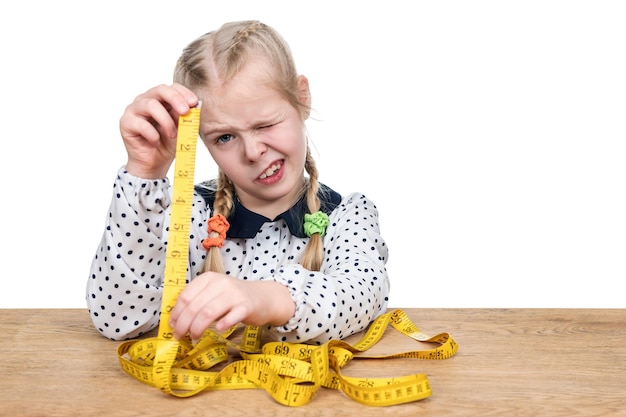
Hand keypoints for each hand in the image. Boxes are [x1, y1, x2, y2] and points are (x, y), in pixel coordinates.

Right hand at [119, 83, 197, 178]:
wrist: (155, 163)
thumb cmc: (167, 144)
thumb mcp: (181, 129)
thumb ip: (184, 117)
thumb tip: (191, 107)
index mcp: (160, 99)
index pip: (171, 88)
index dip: (183, 93)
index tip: (194, 103)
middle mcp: (145, 100)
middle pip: (160, 90)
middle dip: (175, 99)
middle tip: (185, 111)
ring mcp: (134, 110)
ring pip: (150, 105)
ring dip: (166, 121)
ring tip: (172, 135)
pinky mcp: (126, 122)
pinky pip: (141, 124)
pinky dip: (153, 135)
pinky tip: (156, 142)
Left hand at [168, 272, 295, 339]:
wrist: (263, 297)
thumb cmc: (233, 298)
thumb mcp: (213, 294)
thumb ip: (196, 302)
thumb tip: (175, 321)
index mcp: (208, 278)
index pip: (185, 296)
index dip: (176, 314)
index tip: (173, 326)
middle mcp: (221, 283)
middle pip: (195, 306)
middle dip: (183, 324)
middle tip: (180, 336)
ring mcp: (234, 294)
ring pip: (208, 312)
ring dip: (197, 328)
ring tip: (193, 337)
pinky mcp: (246, 306)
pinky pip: (231, 317)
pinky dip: (223, 325)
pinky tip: (219, 330)